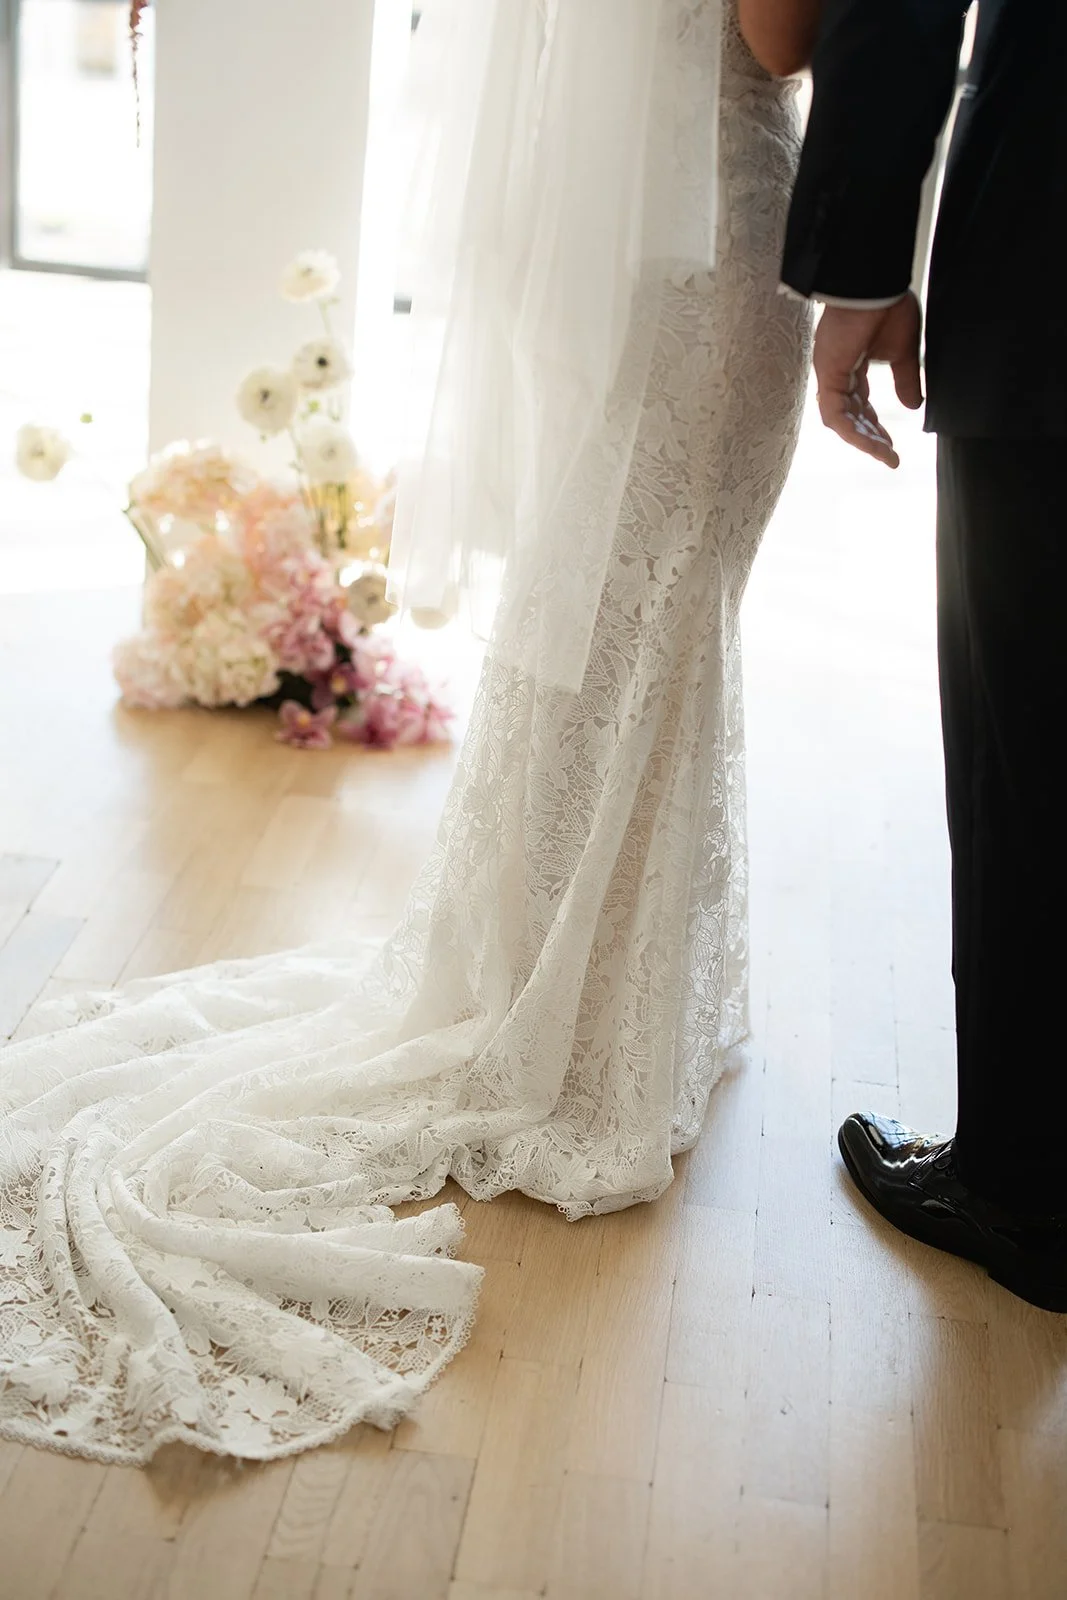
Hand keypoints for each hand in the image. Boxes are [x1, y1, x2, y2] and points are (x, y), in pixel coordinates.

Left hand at [812, 292, 923, 468]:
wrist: (875, 282)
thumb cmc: (887, 304)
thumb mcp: (903, 351)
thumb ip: (906, 380)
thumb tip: (914, 407)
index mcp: (852, 365)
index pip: (860, 405)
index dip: (874, 426)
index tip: (892, 446)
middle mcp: (837, 372)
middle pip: (851, 416)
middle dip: (870, 438)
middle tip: (889, 456)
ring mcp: (829, 374)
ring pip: (841, 421)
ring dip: (863, 441)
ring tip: (884, 456)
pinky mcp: (827, 373)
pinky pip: (835, 414)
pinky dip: (852, 431)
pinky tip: (871, 444)